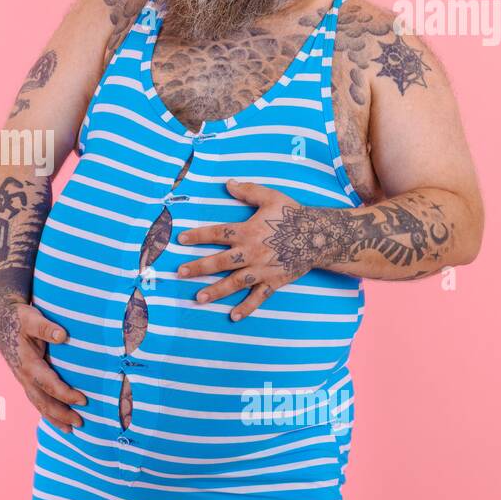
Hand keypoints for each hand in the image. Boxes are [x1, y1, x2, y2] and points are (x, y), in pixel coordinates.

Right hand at [0, 292, 87, 431]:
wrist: (1, 320)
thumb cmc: (19, 318)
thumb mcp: (31, 318)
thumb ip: (46, 327)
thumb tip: (63, 335)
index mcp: (28, 363)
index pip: (49, 384)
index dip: (66, 394)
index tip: (84, 401)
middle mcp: (24, 376)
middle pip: (43, 401)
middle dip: (61, 414)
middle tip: (81, 422)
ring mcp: (24, 380)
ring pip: (39, 404)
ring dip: (54, 418)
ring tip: (71, 430)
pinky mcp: (26, 380)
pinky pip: (37, 400)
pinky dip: (48, 412)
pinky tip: (59, 421)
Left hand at [174, 180, 312, 321]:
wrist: (320, 236)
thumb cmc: (293, 215)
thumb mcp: (271, 198)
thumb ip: (248, 191)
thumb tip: (228, 183)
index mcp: (248, 231)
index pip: (217, 234)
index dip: (198, 236)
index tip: (181, 239)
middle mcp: (251, 253)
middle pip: (220, 262)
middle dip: (199, 267)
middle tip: (180, 273)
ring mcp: (262, 270)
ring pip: (234, 283)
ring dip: (216, 291)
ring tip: (199, 298)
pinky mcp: (274, 281)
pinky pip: (259, 297)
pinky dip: (247, 307)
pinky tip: (234, 316)